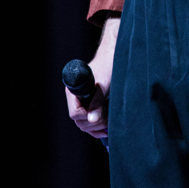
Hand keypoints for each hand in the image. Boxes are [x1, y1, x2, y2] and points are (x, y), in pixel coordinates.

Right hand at [65, 14, 119, 139]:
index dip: (88, 116)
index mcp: (74, 90)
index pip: (75, 113)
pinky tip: (107, 129)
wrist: (114, 57)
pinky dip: (98, 129)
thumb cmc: (109, 66)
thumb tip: (92, 120)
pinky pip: (90, 125)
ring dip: (98, 126)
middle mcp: (75, 98)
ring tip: (110, 116)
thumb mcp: (104, 84)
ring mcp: (82, 103)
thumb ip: (98, 101)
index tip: (101, 110)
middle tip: (109, 114)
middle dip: (95, 122)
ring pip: (85, 125)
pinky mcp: (90, 107)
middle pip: (79, 121)